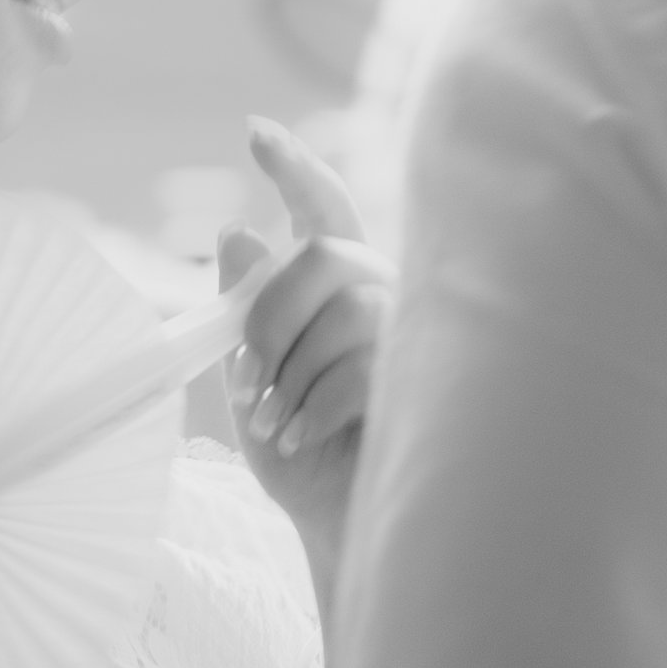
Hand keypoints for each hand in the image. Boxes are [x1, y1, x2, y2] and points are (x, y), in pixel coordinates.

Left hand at [220, 117, 391, 620]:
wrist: (344, 534)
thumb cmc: (306, 462)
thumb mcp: (254, 385)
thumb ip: (246, 317)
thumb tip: (236, 232)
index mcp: (343, 291)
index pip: (324, 210)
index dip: (294, 167)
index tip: (255, 133)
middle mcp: (387, 297)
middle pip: (322, 252)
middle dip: (270, 314)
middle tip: (248, 378)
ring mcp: (414, 335)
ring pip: (341, 309)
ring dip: (292, 374)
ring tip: (279, 423)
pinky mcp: (430, 380)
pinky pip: (359, 365)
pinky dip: (313, 407)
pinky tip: (303, 437)